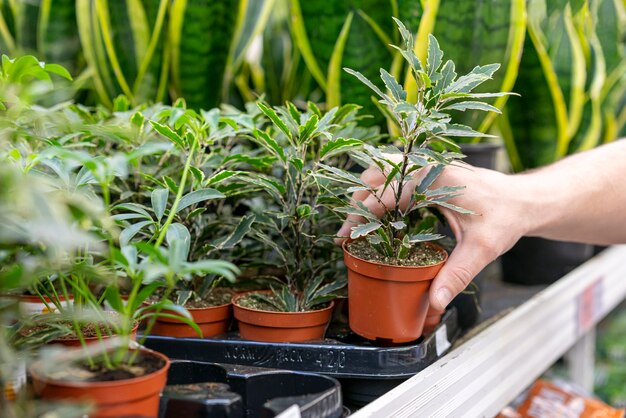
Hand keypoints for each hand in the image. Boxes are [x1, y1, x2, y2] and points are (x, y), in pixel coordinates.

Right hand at [337, 163, 529, 310]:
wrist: (524, 200)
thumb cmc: (506, 218)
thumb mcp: (483, 249)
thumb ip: (456, 274)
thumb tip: (434, 302)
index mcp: (435, 178)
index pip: (385, 193)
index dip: (361, 217)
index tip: (345, 237)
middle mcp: (427, 166)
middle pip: (376, 176)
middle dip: (357, 203)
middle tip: (347, 233)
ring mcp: (427, 166)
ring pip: (382, 171)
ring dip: (366, 194)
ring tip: (358, 223)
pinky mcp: (429, 172)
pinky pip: (394, 175)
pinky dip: (380, 191)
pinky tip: (378, 215)